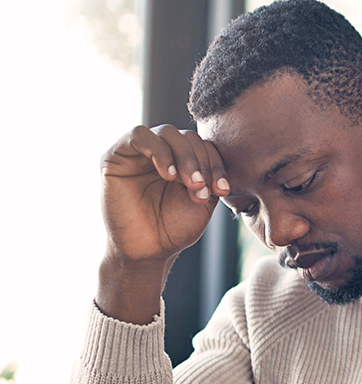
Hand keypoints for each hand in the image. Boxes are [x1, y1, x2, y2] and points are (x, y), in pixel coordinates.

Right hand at [100, 124, 229, 264]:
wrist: (148, 251)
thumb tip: (220, 155)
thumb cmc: (174, 228)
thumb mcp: (203, 200)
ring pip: (166, 132)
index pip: (204, 146)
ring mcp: (138, 153)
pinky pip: (138, 135)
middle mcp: (161, 153)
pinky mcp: (116, 156)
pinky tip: (169, 175)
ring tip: (190, 183)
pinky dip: (159, 151)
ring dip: (184, 156)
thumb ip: (211, 176)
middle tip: (202, 187)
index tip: (222, 190)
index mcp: (182, 161)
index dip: (216, 163)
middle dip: (201, 161)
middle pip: (187, 137)